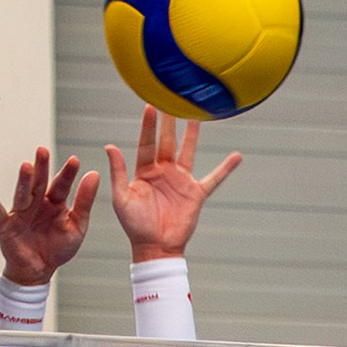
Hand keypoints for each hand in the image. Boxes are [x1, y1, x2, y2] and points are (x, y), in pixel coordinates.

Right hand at [0, 148, 99, 285]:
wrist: (39, 271)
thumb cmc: (58, 249)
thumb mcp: (77, 226)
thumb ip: (84, 201)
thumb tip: (94, 174)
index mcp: (55, 203)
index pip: (61, 184)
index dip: (67, 174)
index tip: (74, 160)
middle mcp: (37, 204)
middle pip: (39, 183)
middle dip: (41, 168)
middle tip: (43, 151)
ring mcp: (21, 213)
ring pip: (22, 194)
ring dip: (23, 181)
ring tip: (26, 166)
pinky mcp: (6, 225)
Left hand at [105, 105, 241, 262]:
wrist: (155, 248)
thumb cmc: (135, 226)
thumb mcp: (122, 198)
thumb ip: (118, 172)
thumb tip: (109, 146)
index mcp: (144, 172)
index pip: (146, 143)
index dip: (148, 126)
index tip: (150, 105)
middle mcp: (163, 172)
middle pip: (167, 141)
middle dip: (170, 121)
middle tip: (172, 98)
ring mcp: (181, 181)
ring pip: (188, 151)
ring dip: (193, 134)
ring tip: (197, 114)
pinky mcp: (196, 193)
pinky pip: (214, 178)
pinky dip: (226, 168)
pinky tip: (237, 156)